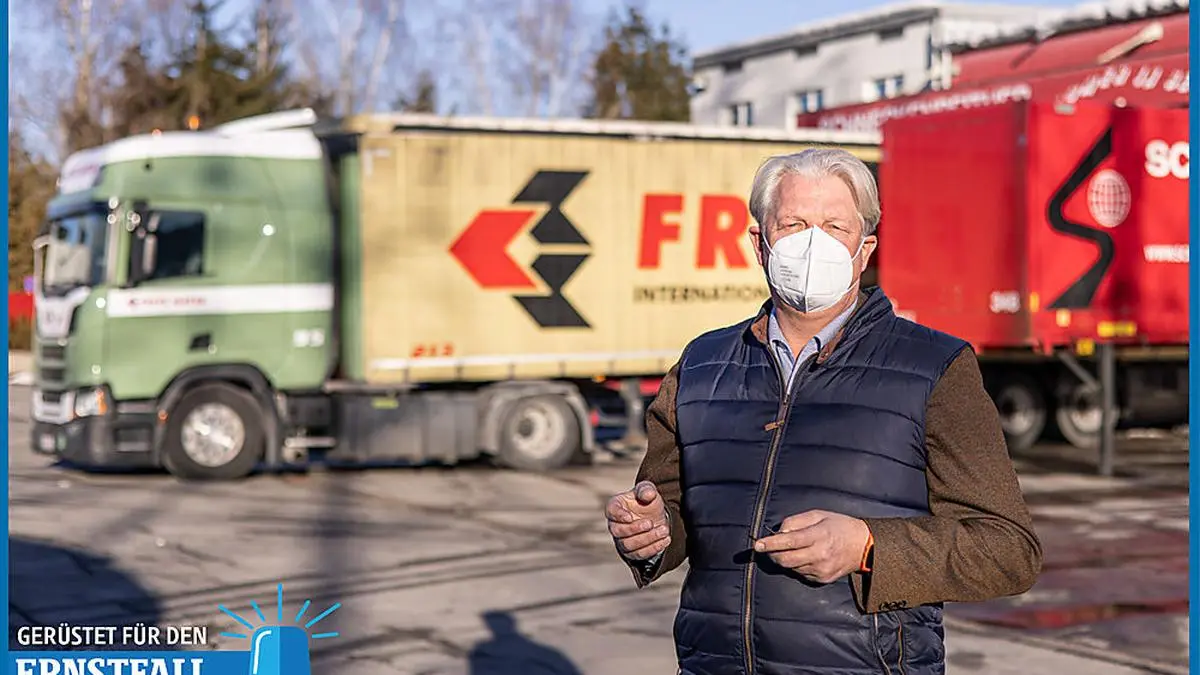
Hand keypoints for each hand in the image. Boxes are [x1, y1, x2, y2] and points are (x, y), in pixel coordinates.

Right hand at [606, 481, 669, 560]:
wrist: (655, 517)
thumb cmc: (646, 501)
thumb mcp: (648, 490)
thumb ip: (647, 490)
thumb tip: (648, 494)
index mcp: (615, 506)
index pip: (611, 511)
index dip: (618, 515)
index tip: (630, 517)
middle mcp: (615, 525)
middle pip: (618, 531)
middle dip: (635, 529)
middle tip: (650, 523)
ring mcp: (622, 541)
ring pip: (629, 545)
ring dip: (648, 539)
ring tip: (664, 531)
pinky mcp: (632, 553)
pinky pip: (640, 554)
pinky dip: (653, 548)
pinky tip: (666, 540)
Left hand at [753, 510, 869, 583]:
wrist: (864, 546)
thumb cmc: (839, 526)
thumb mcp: (818, 514)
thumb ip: (795, 522)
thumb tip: (778, 533)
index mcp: (819, 535)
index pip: (790, 541)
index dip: (771, 544)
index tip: (757, 545)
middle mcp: (820, 555)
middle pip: (786, 560)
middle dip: (772, 554)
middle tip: (767, 548)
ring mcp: (821, 570)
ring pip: (791, 568)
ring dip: (785, 559)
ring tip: (793, 549)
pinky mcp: (823, 579)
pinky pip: (800, 574)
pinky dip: (796, 566)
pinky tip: (805, 557)